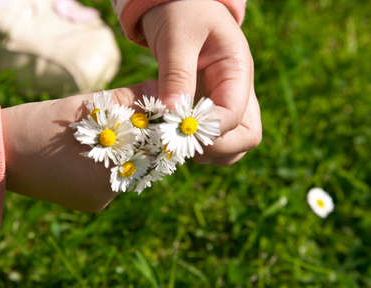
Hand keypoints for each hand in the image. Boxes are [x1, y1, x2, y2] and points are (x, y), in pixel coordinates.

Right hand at [1, 81, 155, 211]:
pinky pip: (113, 180)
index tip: (163, 112)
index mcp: (108, 167)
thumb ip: (130, 100)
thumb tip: (163, 91)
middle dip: (144, 138)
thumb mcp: (87, 106)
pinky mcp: (92, 203)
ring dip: (128, 150)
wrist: (2, 153)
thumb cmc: (42, 124)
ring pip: (129, 169)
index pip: (151, 147)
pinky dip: (112, 164)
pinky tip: (96, 150)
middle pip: (142, 160)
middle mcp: (108, 191)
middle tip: (141, 118)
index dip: (159, 128)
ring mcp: (100, 200)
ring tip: (111, 132)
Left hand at [142, 0, 260, 164]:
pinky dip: (189, 142)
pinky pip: (208, 137)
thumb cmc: (182, 11)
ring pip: (230, 144)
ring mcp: (223, 102)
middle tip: (179, 142)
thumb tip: (174, 116)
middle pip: (245, 137)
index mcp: (237, 71)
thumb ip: (176, 75)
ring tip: (170, 140)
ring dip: (204, 151)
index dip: (209, 130)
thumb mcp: (177, 37)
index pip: (235, 115)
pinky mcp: (206, 107)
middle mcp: (237, 91)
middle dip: (215, 147)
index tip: (176, 130)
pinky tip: (163, 132)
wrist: (179, 3)